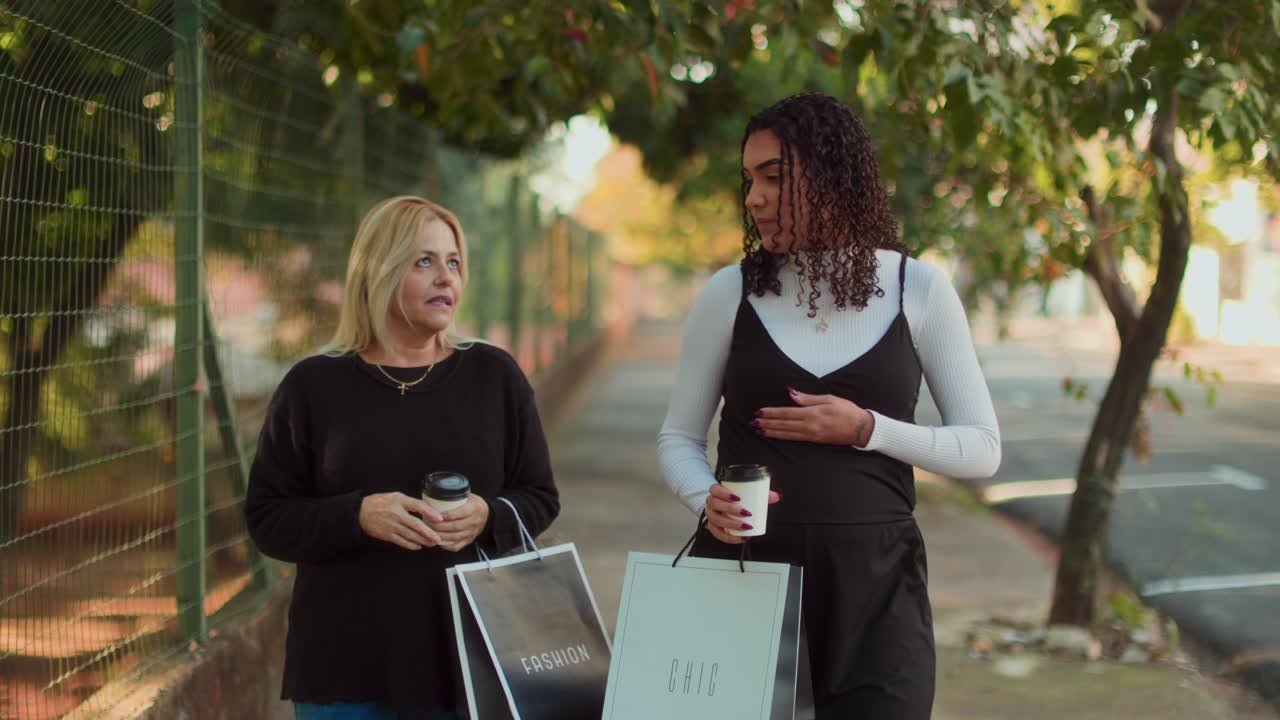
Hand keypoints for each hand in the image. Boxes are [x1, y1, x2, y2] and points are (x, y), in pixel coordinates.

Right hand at [359, 492, 443, 549]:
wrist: (361, 512)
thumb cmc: (380, 503)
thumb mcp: (395, 496)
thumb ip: (410, 502)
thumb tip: (426, 510)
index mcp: (399, 501)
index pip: (418, 506)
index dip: (430, 512)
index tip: (440, 518)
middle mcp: (396, 514)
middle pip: (416, 524)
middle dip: (429, 533)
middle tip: (438, 538)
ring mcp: (392, 525)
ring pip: (410, 535)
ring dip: (422, 540)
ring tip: (431, 543)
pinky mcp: (387, 535)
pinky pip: (402, 541)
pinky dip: (411, 545)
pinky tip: (418, 546)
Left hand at [434, 494, 489, 551]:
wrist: (487, 515)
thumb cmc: (474, 504)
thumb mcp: (469, 496)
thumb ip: (456, 495)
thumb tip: (437, 493)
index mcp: (475, 508)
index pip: (461, 512)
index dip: (448, 515)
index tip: (436, 515)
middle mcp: (474, 521)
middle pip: (455, 526)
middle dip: (440, 526)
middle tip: (428, 523)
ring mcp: (472, 532)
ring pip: (455, 537)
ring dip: (441, 535)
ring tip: (430, 532)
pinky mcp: (469, 540)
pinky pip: (457, 546)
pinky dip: (446, 546)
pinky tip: (438, 541)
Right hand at [704, 483, 781, 544]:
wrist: (724, 507)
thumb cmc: (735, 499)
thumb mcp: (747, 493)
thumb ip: (762, 493)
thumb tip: (777, 496)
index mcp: (716, 492)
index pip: (715, 490)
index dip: (724, 493)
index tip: (738, 498)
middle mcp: (711, 503)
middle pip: (716, 505)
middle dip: (731, 509)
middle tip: (747, 513)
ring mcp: (711, 516)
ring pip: (716, 520)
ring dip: (731, 524)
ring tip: (746, 526)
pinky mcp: (713, 528)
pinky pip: (718, 534)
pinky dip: (730, 538)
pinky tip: (741, 538)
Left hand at [753, 388, 875, 446]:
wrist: (861, 429)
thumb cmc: (847, 410)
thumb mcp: (829, 398)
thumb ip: (808, 398)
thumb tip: (791, 393)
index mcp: (812, 413)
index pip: (786, 413)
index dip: (771, 413)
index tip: (759, 412)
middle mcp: (809, 426)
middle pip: (784, 424)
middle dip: (767, 423)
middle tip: (753, 422)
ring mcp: (811, 435)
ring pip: (787, 434)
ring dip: (772, 432)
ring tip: (758, 430)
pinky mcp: (814, 441)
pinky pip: (794, 439)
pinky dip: (782, 437)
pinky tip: (775, 435)